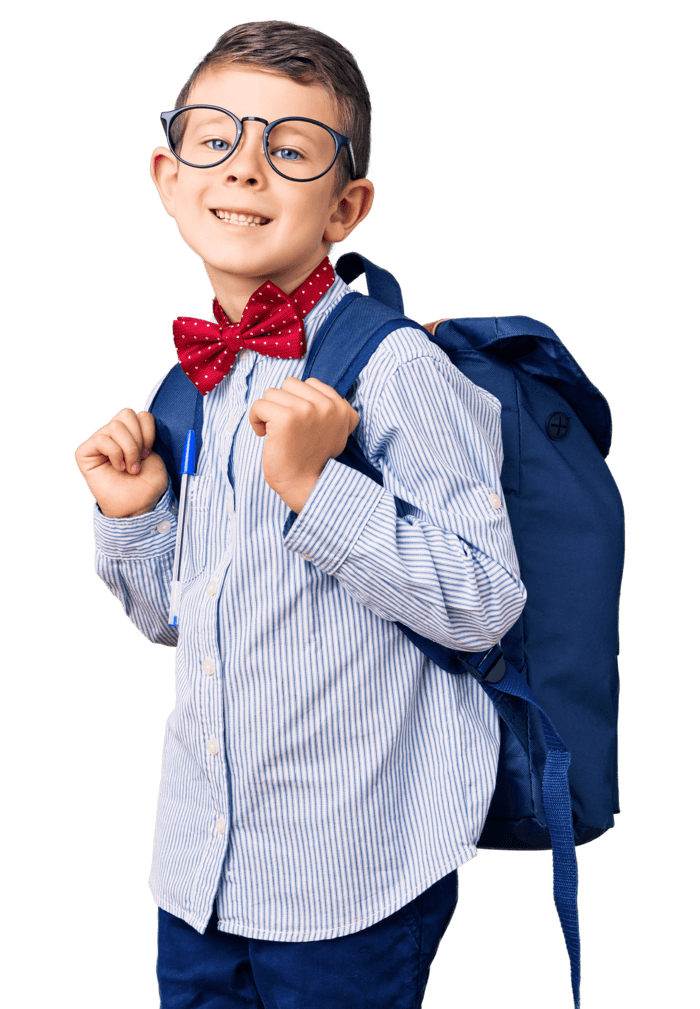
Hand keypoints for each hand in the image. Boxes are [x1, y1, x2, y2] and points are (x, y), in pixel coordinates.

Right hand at [75, 408, 168, 516]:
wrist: (137, 506)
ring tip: (129, 467)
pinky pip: (101, 439)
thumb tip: (143, 414)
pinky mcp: (85, 452)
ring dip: (128, 449)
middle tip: (139, 460)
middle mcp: (113, 435)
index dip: (148, 433)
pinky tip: (118, 467)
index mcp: (131, 433)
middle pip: (126, 414)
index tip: (148, 453)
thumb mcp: (157, 456)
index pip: (140, 415)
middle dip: (138, 440)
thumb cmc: (146, 485)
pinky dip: (115, 454)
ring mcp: (99, 442)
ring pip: (115, 427)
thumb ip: (149, 433)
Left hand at [249, 377, 359, 512]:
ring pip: (272, 393)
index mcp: (341, 407)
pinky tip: (264, 435)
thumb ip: (332, 408)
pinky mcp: (286, 419)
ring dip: (268, 412)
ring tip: (275, 432)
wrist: (305, 486)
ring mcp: (306, 410)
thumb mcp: (336, 431)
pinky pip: (259, 405)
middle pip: (290, 384)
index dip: (297, 401)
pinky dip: (255, 420)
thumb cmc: (313, 460)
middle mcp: (327, 406)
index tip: (298, 424)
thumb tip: (310, 389)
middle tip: (286, 429)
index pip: (309, 383)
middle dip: (282, 404)